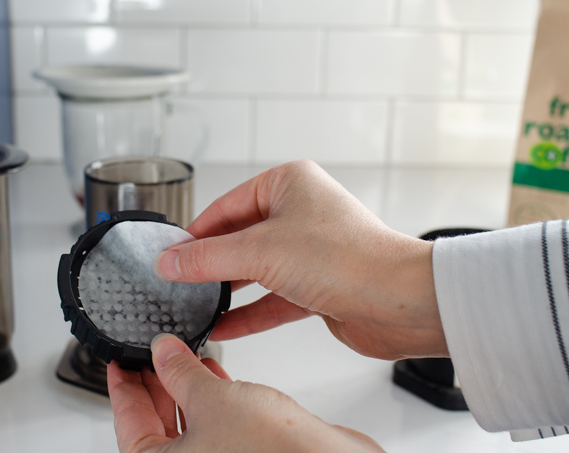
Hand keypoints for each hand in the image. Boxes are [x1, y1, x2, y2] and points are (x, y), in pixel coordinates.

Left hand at [108, 333, 383, 451]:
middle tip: (148, 354)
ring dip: (184, 388)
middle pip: (155, 426)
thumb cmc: (272, 452)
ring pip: (187, 424)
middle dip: (154, 385)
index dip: (121, 389)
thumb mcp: (211, 399)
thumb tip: (162, 352)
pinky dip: (211, 398)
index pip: (128, 425)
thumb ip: (180, 372)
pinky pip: (214, 425)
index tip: (117, 365)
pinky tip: (214, 372)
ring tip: (180, 356)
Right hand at [157, 160, 446, 359]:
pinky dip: (249, 313)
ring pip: (256, 270)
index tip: (169, 255)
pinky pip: (273, 298)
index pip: (227, 206)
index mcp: (289, 184)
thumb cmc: (349, 258)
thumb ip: (209, 258)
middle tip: (177, 281)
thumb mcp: (261, 251)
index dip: (195, 233)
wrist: (400, 301)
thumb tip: (170, 260)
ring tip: (195, 305)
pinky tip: (224, 327)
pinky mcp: (317, 286)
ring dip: (227, 291)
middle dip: (210, 264)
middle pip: (240, 239)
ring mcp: (310, 252)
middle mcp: (301, 214)